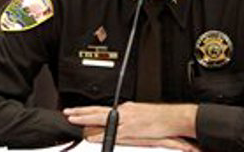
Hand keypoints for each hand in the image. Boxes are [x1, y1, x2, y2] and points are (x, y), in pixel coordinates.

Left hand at [64, 102, 197, 142]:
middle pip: (98, 111)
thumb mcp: (142, 114)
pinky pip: (112, 132)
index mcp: (126, 108)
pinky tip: (92, 135)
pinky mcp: (132, 131)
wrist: (174, 118)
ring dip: (86, 119)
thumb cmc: (162, 118)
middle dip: (82, 112)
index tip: (77, 111)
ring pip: (102, 119)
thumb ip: (129, 116)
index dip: (89, 110)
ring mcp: (127, 121)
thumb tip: (120, 115)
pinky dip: (101, 133)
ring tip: (74, 119)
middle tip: (69, 112)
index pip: (103, 109)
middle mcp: (125, 111)